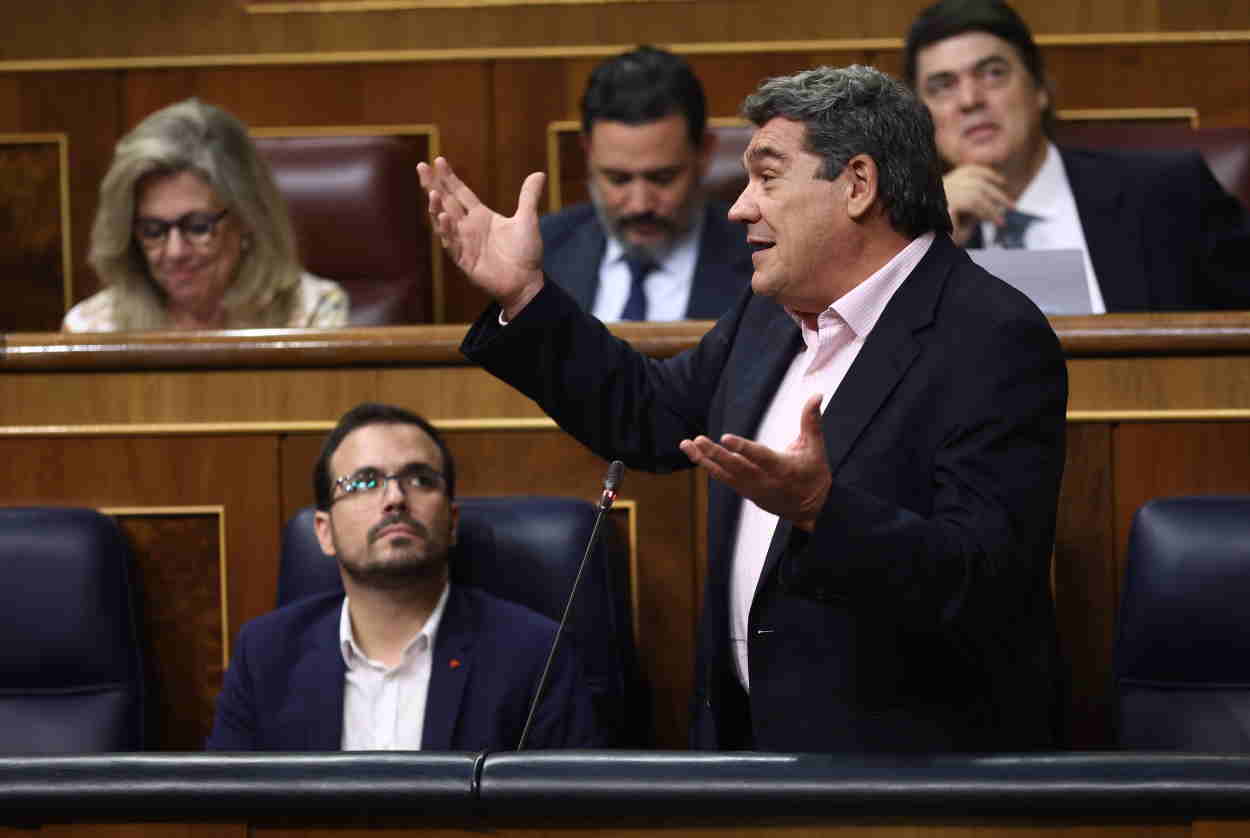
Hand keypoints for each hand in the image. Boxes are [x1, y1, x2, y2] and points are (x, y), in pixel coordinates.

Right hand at [417, 157, 545, 318]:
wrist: (527, 282)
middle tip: (421, 166)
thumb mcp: (528, 220)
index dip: (449, 178)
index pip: (460, 192)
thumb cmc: (526, 253)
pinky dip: (447, 231)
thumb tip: (540, 173)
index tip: (438, 160)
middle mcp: (468, 227)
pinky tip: (443, 217)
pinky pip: (451, 244)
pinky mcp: (464, 260)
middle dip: (433, 185)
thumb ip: (528, 197)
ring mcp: (464, 243)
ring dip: (436, 207)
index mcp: (481, 216)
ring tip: (431, 192)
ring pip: (444, 222)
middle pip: (446, 202)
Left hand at [679, 394, 831, 531]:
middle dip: (715, 454)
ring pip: (724, 475)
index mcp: (782, 469)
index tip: (725, 438)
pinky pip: (723, 479)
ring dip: (704, 459)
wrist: (810, 509)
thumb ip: (812, 421)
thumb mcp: (816, 448)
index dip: (743, 448)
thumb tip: (817, 395)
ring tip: (687, 444)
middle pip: (736, 467)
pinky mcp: (744, 492)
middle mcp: (764, 481)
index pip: (760, 457)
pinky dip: (708, 466)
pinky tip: (695, 453)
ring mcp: (752, 489)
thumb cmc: (814, 474)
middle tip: (698, 440)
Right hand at [943, 164, 1010, 245]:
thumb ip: (976, 205)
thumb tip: (997, 196)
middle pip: (977, 181)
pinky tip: (992, 222)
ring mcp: (941, 194)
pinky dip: (986, 212)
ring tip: (1001, 222)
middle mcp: (941, 186)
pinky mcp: (945, 204)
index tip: (1002, 181)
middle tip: (1012, 206)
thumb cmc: (946, 237)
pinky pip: (973, 202)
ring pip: (978, 192)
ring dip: (993, 208)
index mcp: (942, 185)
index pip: (968, 171)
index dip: (988, 174)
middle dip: (998, 194)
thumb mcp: (964, 217)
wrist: (932, 251)